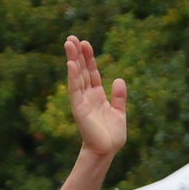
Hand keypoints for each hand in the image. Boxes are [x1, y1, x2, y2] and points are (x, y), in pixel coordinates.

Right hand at [66, 37, 126, 157]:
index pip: (92, 72)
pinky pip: (75, 90)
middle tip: (71, 37)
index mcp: (97, 95)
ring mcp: (82, 101)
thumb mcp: (120, 112)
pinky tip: (71, 64)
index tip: (85, 43)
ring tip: (68, 43)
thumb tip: (120, 79)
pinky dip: (73, 77)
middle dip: (77, 54)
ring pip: (76, 76)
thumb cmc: (112, 136)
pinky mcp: (79, 108)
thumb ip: (119, 96)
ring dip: (72, 59)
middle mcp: (88, 96)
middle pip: (82, 70)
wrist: (107, 151)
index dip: (88, 58)